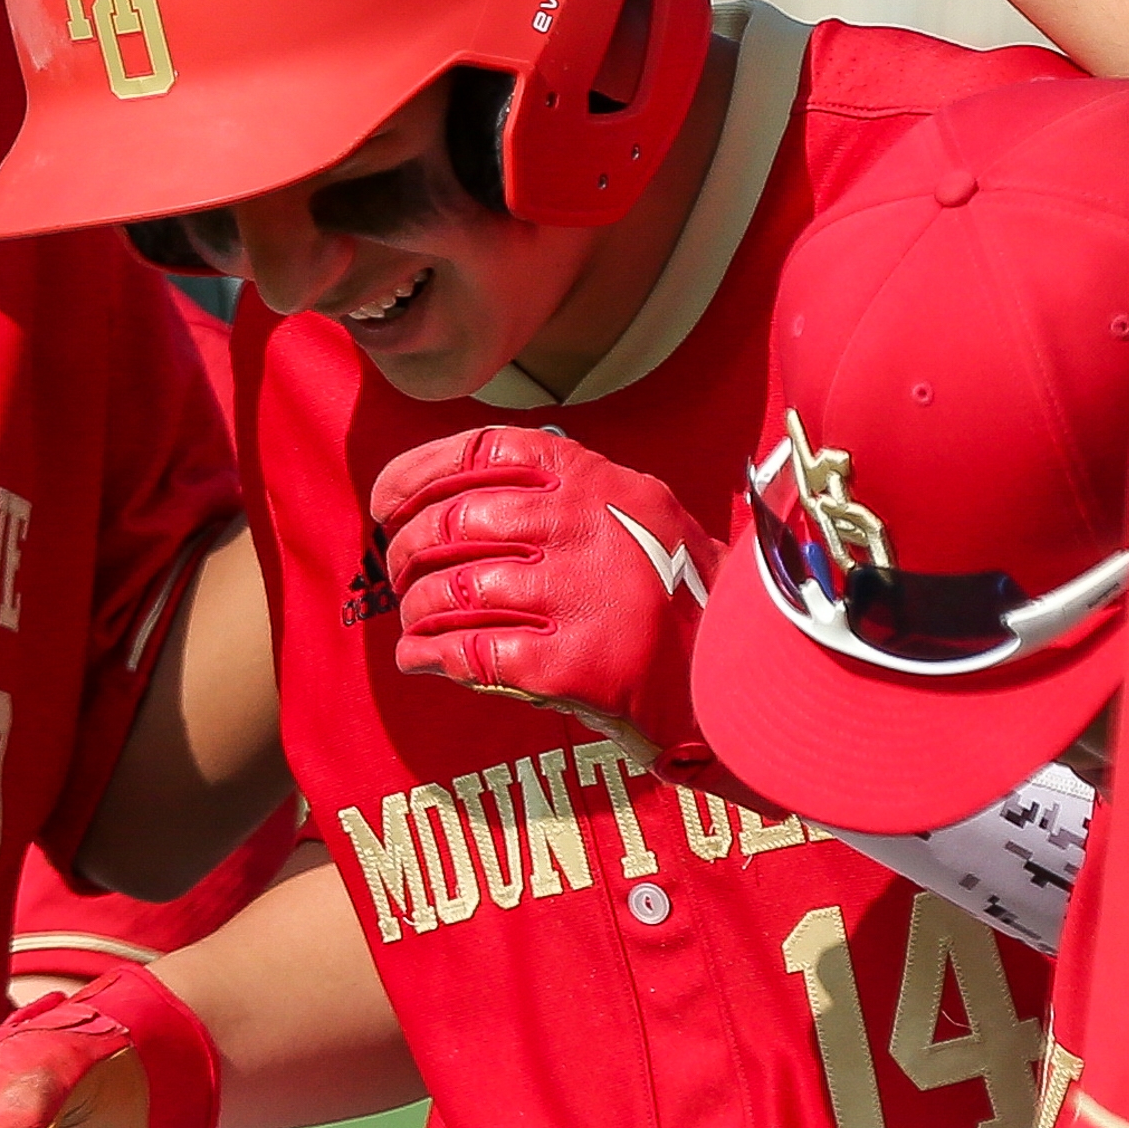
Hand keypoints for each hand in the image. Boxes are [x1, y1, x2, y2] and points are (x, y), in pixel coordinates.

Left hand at [372, 426, 721, 772]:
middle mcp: (589, 527)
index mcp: (600, 481)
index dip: (416, 473)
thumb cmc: (676, 595)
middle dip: (406, 550)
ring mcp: (584, 596)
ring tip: (415, 622)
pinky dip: (429, 656)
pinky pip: (470, 653)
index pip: (482, 451)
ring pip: (452, 590)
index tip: (384, 502)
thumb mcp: (635, 515)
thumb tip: (453, 493)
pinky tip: (421, 660)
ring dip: (415, 609)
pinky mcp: (577, 666)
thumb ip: (561, 493)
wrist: (744, 676)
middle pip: (453, 522)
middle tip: (399, 572)